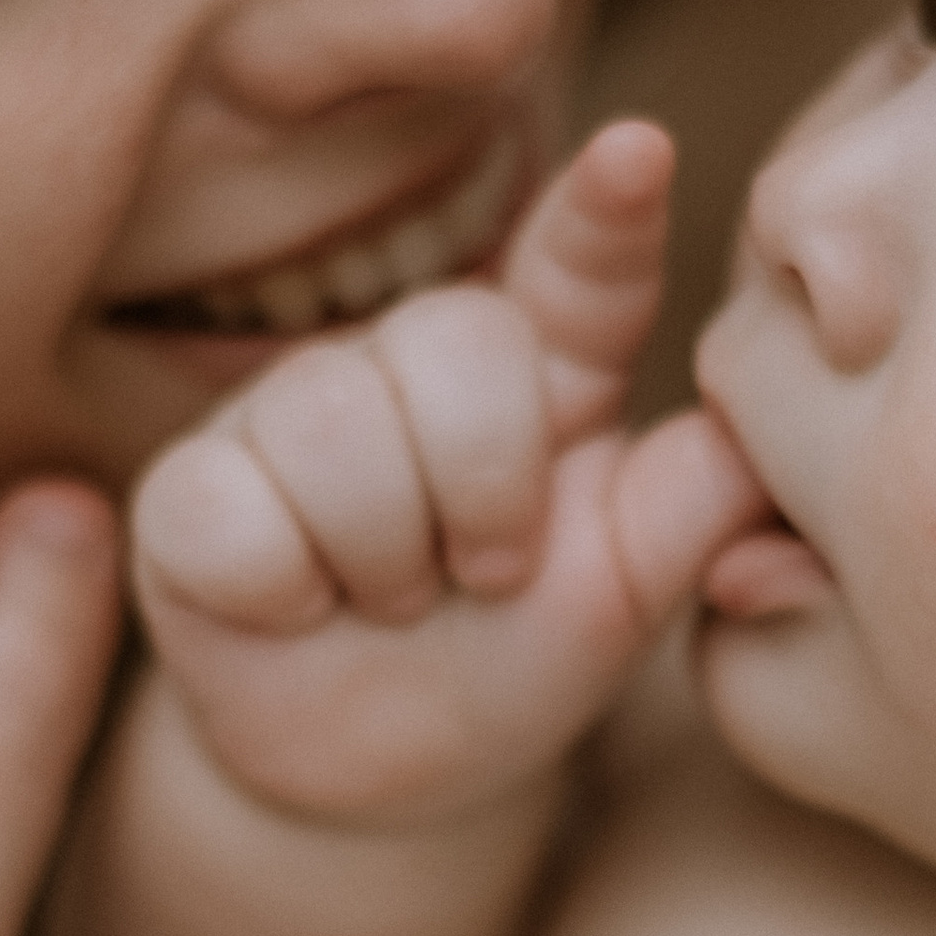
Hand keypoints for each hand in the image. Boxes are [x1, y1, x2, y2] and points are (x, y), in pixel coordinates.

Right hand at [130, 124, 767, 827]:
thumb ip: (692, 507)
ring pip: (336, 424)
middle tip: (487, 575)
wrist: (385, 779)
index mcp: (542, 369)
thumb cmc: (515, 659)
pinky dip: (282, 591)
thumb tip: (749, 431)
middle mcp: (408, 359)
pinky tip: (296, 613)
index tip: (638, 156)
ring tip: (395, 603)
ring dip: (389, 559)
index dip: (604, 211)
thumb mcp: (623, 596)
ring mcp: (286, 413)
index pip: (579, 269)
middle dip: (489, 489)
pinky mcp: (187, 489)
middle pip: (453, 342)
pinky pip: (233, 512)